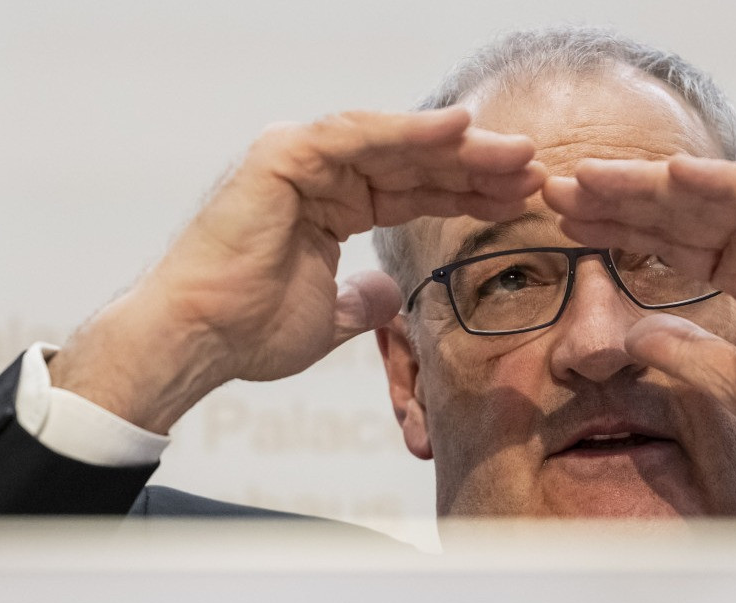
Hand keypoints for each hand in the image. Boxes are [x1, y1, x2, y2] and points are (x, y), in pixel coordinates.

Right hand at [54, 107, 544, 433]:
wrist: (199, 338)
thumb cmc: (246, 333)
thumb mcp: (327, 319)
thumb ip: (360, 302)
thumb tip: (385, 296)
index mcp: (326, 205)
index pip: (410, 192)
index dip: (466, 195)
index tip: (519, 202)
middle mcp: (314, 173)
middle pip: (411, 162)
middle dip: (475, 166)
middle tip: (536, 171)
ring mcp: (297, 158)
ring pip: (393, 144)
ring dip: (457, 147)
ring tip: (514, 154)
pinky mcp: (283, 154)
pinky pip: (360, 136)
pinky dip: (410, 132)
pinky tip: (459, 131)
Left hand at [542, 156, 735, 517]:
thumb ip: (683, 354)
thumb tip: (628, 338)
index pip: (668, 242)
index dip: (615, 230)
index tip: (560, 225)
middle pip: (681, 210)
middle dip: (618, 198)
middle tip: (556, 188)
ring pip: (717, 193)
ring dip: (654, 182)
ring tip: (595, 176)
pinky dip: (726, 180)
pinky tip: (674, 172)